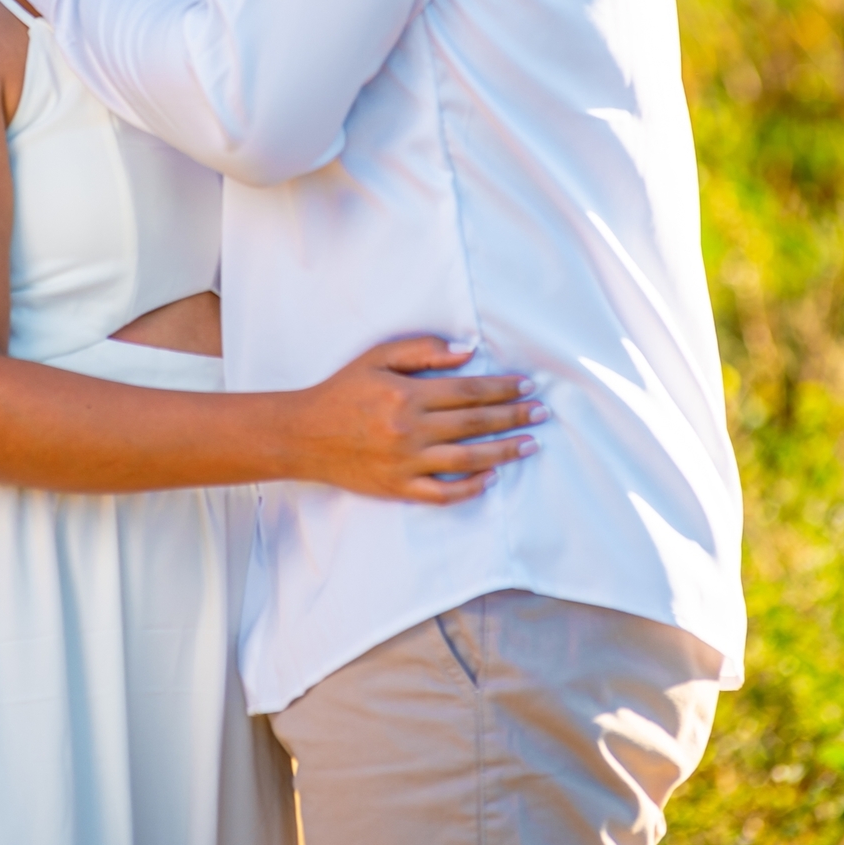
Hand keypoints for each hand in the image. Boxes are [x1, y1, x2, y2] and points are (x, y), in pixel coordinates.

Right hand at [291, 337, 545, 504]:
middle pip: (475, 423)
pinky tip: (490, 477)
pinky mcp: (399, 488)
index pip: (469, 391)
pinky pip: (443, 493)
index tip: (526, 386)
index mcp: (407, 394)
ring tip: (529, 444)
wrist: (303, 434)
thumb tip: (468, 352)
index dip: (503, 388)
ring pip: (467, 459)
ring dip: (503, 451)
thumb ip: (423, 350)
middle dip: (513, 416)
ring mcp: (406, 463)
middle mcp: (411, 429)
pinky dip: (470, 488)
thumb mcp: (377, 357)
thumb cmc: (342, 391)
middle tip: (541, 413)